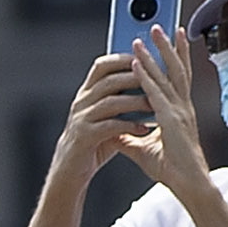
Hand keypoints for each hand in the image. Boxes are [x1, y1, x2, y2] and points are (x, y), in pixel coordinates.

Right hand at [56, 49, 158, 180]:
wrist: (69, 168)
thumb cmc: (94, 140)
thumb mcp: (104, 116)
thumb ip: (120, 100)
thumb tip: (149, 85)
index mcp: (87, 93)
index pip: (102, 66)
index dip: (123, 59)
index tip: (146, 58)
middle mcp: (82, 101)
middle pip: (108, 80)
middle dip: (134, 78)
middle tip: (158, 79)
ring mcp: (81, 118)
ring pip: (110, 102)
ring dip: (135, 102)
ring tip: (154, 104)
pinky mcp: (84, 136)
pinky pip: (109, 126)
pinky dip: (128, 126)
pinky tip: (143, 129)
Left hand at [108, 27, 224, 208]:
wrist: (188, 185)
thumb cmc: (171, 169)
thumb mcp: (143, 149)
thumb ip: (130, 138)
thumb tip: (114, 134)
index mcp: (178, 111)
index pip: (177, 78)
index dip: (174, 57)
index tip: (170, 38)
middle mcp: (182, 106)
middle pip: (176, 69)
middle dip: (168, 46)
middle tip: (158, 25)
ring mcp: (179, 111)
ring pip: (168, 75)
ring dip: (156, 53)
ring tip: (148, 33)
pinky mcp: (171, 120)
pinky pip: (155, 93)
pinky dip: (145, 76)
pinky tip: (135, 63)